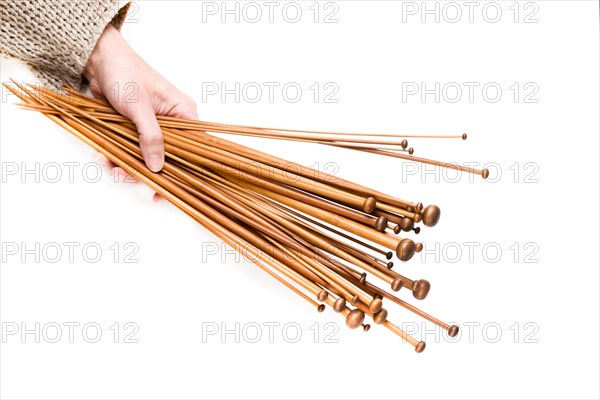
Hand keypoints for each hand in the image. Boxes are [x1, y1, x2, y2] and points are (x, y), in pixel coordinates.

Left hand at [83, 24, 197, 171]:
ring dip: (126, 164)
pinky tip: (104, 156)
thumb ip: (150, 136)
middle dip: (146, 171)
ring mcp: (154, 127)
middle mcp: (173, 124)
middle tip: (127, 177)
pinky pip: (131, 150)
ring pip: (146, 157)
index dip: (184, 172)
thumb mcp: (139, 106)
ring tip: (109, 165)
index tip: (168, 191)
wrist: (99, 60)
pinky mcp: (137, 130)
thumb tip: (158, 166)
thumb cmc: (125, 73)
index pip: (194, 149)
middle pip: (167, 158)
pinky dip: (117, 156)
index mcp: (184, 114)